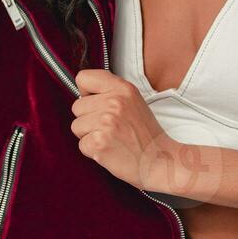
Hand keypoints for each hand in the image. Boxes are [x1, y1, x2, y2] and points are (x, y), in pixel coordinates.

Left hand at [71, 69, 185, 191]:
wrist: (160, 160)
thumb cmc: (147, 135)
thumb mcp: (134, 102)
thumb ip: (111, 93)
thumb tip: (83, 95)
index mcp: (123, 89)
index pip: (84, 78)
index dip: (86, 93)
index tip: (94, 101)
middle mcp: (114, 102)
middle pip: (77, 106)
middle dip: (88, 119)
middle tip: (109, 127)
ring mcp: (106, 122)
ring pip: (76, 126)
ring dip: (89, 135)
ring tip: (110, 138)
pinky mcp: (99, 142)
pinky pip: (81, 144)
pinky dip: (93, 150)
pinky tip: (110, 149)